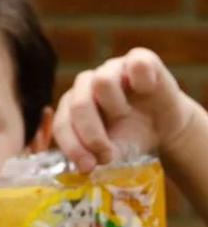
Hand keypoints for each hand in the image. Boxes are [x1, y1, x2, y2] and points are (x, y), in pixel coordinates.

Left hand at [53, 48, 194, 172]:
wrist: (165, 124)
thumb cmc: (131, 135)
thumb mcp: (114, 150)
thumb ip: (98, 156)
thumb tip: (87, 167)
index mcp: (72, 106)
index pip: (62, 125)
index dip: (73, 147)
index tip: (88, 167)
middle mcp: (86, 84)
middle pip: (78, 104)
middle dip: (91, 134)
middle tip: (108, 154)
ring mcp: (111, 68)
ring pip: (103, 81)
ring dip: (116, 106)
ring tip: (126, 114)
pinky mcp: (138, 59)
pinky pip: (137, 64)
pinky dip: (143, 80)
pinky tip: (148, 91)